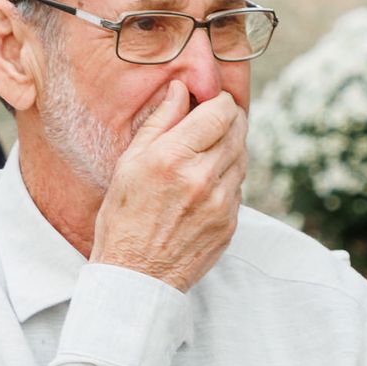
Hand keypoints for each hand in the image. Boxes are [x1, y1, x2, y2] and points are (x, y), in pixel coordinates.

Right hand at [90, 80, 247, 291]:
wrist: (136, 276)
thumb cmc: (124, 218)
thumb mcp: (130, 163)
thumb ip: (160, 121)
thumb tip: (181, 89)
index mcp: (174, 157)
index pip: (221, 110)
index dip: (219, 100)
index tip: (209, 102)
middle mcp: (203, 177)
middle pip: (238, 129)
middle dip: (228, 119)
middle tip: (212, 121)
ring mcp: (222, 202)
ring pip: (242, 156)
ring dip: (229, 147)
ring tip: (205, 153)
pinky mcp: (231, 222)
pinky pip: (239, 186)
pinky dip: (227, 178)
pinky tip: (204, 184)